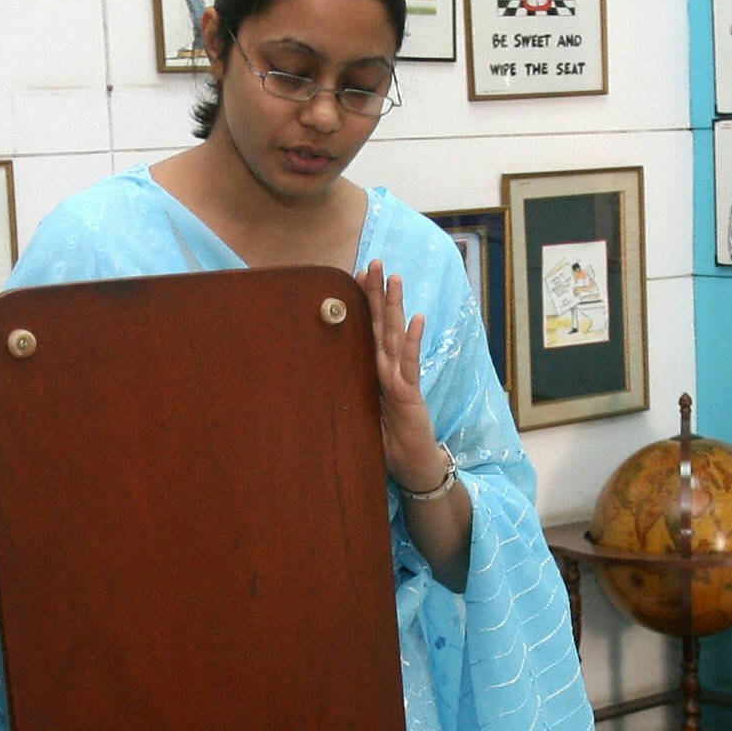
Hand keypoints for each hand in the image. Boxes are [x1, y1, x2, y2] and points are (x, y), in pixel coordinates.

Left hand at [361, 262, 440, 487]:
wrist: (414, 469)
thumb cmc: (388, 444)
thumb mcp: (359, 417)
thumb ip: (346, 397)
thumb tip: (314, 386)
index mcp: (377, 373)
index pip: (370, 331)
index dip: (365, 303)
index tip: (357, 275)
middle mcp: (391, 371)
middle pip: (383, 325)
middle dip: (379, 293)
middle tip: (375, 262)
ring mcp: (402, 381)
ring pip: (397, 338)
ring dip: (396, 307)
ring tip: (396, 279)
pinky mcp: (411, 397)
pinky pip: (411, 365)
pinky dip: (414, 342)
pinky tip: (417, 320)